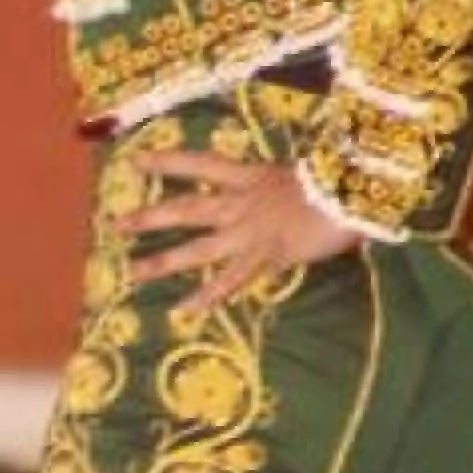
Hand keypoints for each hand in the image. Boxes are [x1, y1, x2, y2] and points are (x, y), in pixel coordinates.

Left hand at [121, 151, 359, 311]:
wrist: (355, 195)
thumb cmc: (339, 182)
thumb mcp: (303, 175)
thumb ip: (282, 186)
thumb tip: (279, 192)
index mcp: (250, 176)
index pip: (199, 163)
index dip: (167, 161)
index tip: (135, 161)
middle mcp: (241, 203)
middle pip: (186, 208)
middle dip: (150, 216)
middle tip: (117, 223)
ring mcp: (249, 232)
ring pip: (197, 248)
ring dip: (162, 261)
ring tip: (131, 273)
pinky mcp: (265, 257)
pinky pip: (229, 280)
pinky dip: (206, 297)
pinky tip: (182, 311)